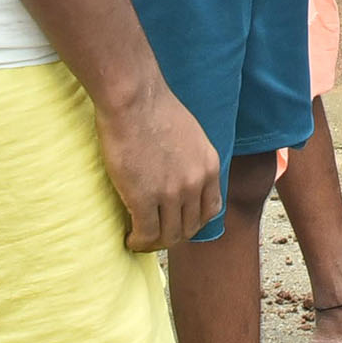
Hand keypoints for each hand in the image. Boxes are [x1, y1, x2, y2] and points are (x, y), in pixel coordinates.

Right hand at [95, 84, 222, 250]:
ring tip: (141, 239)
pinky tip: (130, 239)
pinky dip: (139, 242)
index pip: (211, 209)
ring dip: (155, 242)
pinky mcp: (144, 197)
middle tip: (155, 234)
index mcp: (209, 166)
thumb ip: (193, 159)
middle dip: (173, 235)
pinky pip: (146, 234)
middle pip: (190, 226)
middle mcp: (196, 182)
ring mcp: (171, 192)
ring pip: (170, 235)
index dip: (194, 221)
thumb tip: (182, 174)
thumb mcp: (191, 134)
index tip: (177, 222)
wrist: (135, 99)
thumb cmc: (155, 109)